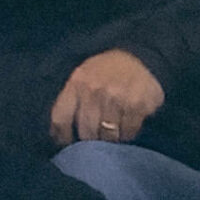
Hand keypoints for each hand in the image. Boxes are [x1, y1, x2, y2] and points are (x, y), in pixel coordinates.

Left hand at [50, 49, 166, 145]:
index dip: (62, 136)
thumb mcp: (82, 76)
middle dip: (91, 139)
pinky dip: (127, 134)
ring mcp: (117, 98)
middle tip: (96, 138)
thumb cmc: (106, 71)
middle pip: (86, 131)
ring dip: (110, 138)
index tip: (68, 143)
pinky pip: (129, 132)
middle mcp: (95, 91)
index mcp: (77, 83)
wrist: (141, 56)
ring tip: (113, 133)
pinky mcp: (137, 105)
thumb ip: (70, 100)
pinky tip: (127, 126)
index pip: (61, 118)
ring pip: (108, 135)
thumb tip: (57, 134)